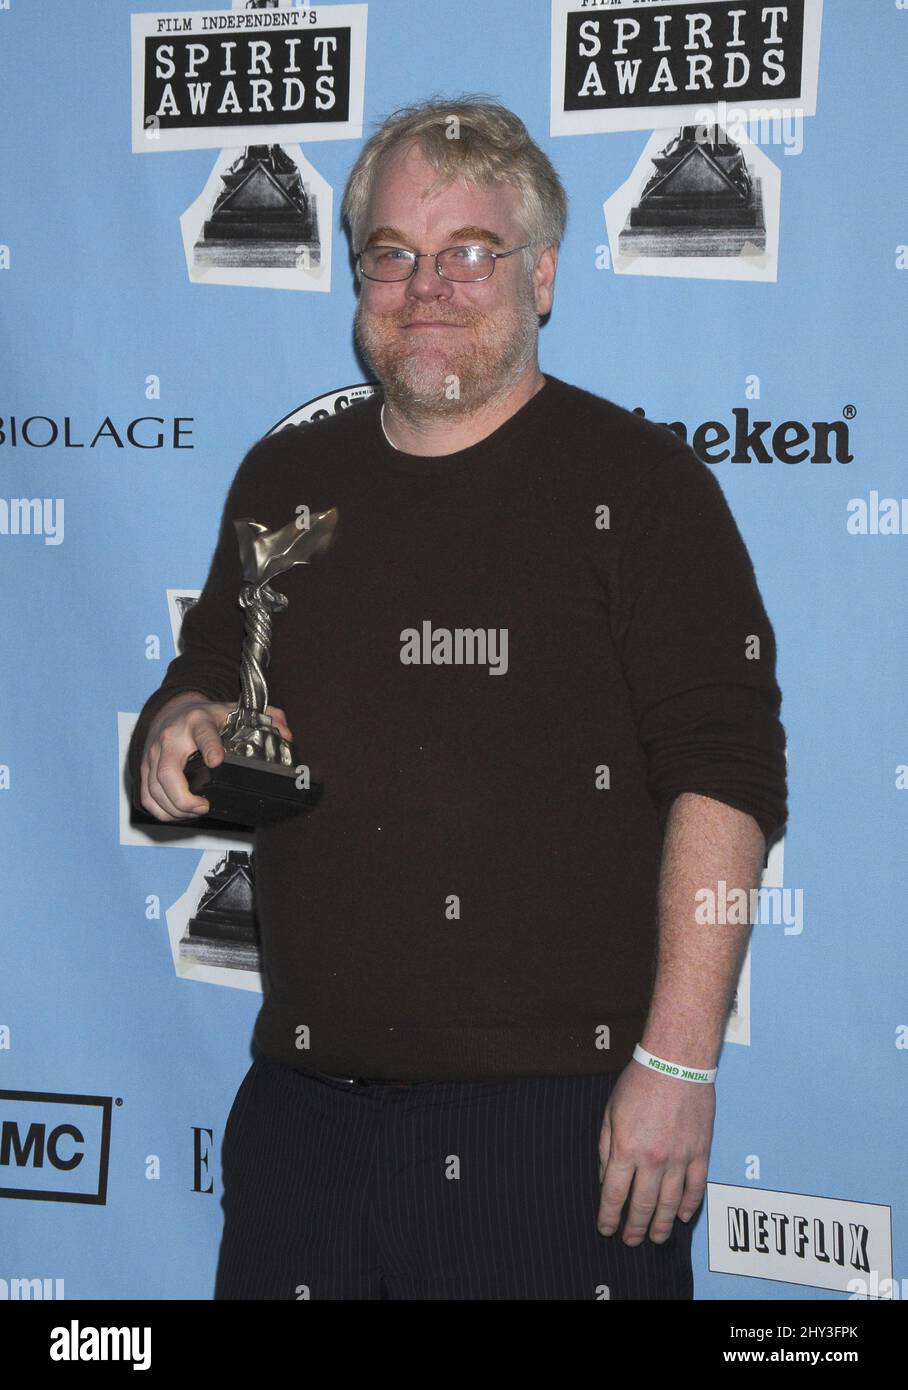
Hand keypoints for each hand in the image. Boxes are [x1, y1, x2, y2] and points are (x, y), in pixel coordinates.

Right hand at [138, 695, 293, 822]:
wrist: (173, 710)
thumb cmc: (205, 716)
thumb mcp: (235, 711)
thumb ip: (266, 718)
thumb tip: (286, 733)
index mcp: (197, 721)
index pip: (203, 733)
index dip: (209, 747)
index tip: (217, 762)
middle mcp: (171, 738)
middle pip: (167, 772)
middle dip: (184, 798)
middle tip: (204, 806)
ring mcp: (154, 754)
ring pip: (154, 790)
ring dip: (175, 809)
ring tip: (196, 812)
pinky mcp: (144, 768)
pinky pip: (147, 797)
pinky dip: (162, 811)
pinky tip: (180, 812)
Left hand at [596, 1060, 713, 1243]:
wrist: (676, 1062)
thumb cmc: (639, 1082)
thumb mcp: (610, 1112)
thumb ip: (606, 1148)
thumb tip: (604, 1177)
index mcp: (625, 1149)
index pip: (613, 1193)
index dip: (608, 1215)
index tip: (606, 1228)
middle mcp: (652, 1159)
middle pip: (641, 1205)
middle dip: (634, 1227)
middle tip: (630, 1240)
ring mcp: (679, 1158)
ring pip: (669, 1203)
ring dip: (661, 1224)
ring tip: (655, 1238)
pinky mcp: (700, 1152)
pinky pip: (695, 1187)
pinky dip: (689, 1205)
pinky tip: (681, 1216)